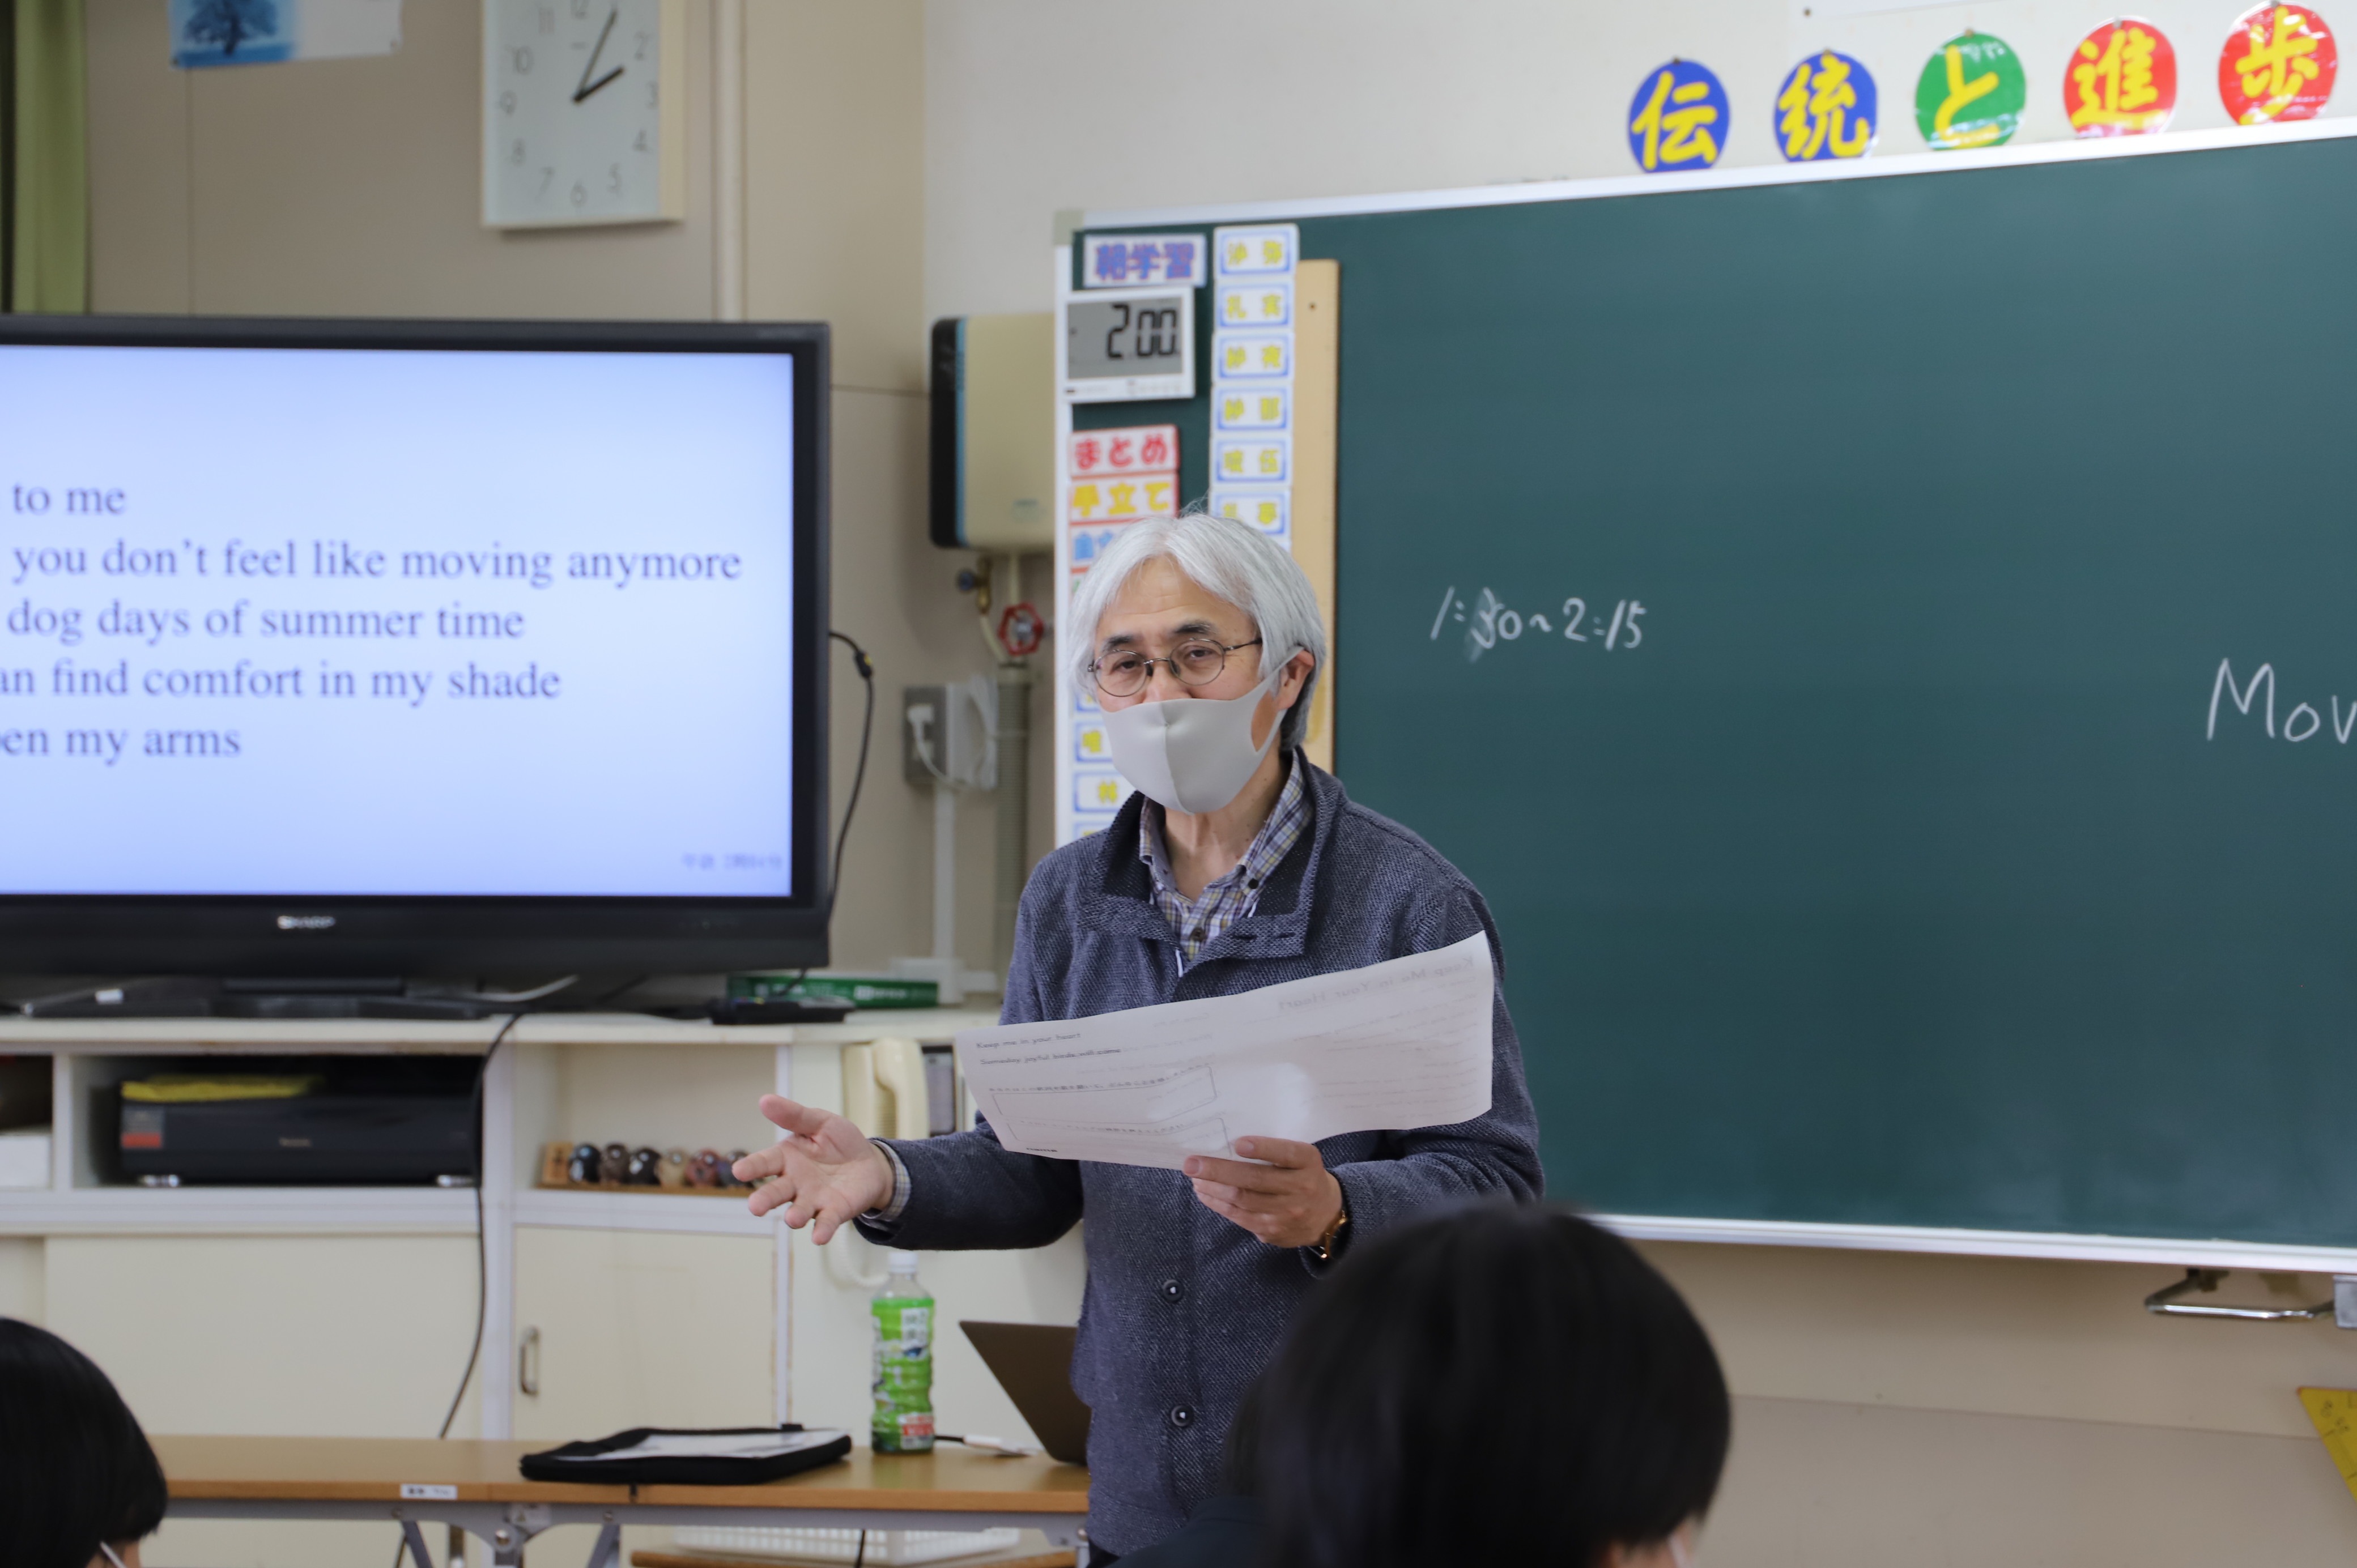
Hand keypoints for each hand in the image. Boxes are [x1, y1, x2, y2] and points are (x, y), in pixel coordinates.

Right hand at [733, 1095, 894, 1242]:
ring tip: (792, 1219)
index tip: (739, 1171)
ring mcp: (813, 1199)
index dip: (751, 1167)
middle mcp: (794, 1183)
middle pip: (775, 1192)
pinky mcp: (834, 1211)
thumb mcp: (820, 1122)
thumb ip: (794, 1116)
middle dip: (765, 1200)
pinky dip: (822, 1230)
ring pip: (798, 1210)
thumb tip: (765, 1100)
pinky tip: (819, 1237)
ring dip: (794, 1216)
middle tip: (755, 1207)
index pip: (764, 1162)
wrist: (870, 1162)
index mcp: (786, 1158)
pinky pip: (826, 1222)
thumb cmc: (838, 1142)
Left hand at [1183, 1136, 1342, 1248]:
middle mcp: (1301, 1189)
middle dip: (1219, 1171)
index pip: (1287, 1153)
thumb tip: (1228, 1144)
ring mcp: (1286, 1213)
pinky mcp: (1272, 1230)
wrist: (1325, 1215)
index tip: (1238, 1143)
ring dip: (1213, 1188)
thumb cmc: (1303, 1175)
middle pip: (1255, 1180)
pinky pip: (1239, 1217)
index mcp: (1308, 1163)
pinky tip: (1205, 1193)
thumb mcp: (1301, 1158)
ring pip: (1242, 1200)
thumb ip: (1276, 1150)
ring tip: (1195, 1177)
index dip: (1263, 1148)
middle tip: (1192, 1163)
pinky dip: (1218, 1203)